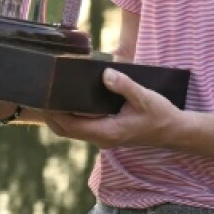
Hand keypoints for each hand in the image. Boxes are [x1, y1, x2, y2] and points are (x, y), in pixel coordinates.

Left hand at [44, 69, 179, 149]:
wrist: (174, 132)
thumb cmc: (160, 115)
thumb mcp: (145, 97)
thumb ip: (124, 86)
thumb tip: (105, 75)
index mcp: (107, 132)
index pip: (70, 126)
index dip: (52, 114)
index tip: (41, 99)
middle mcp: (102, 138)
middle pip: (65, 130)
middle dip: (50, 115)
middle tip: (39, 94)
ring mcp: (104, 137)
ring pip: (73, 130)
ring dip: (59, 116)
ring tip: (50, 95)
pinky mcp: (107, 133)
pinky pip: (82, 127)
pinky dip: (72, 116)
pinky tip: (71, 100)